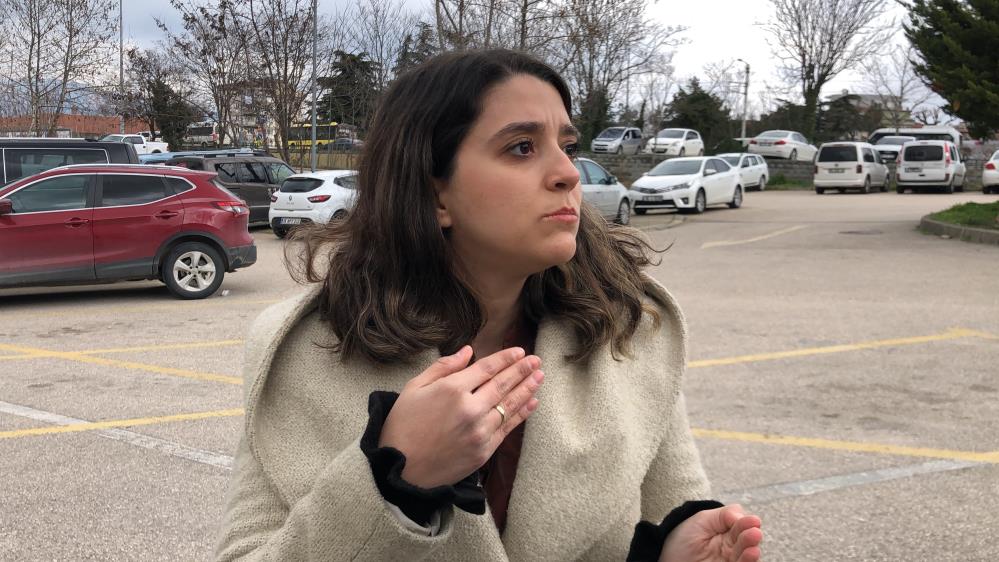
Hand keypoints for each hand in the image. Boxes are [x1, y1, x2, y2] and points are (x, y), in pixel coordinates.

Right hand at [378, 345, 543, 487]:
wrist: (400, 469)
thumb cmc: (402, 425)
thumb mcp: (415, 388)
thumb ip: (444, 367)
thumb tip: (468, 351)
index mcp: (452, 389)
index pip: (487, 368)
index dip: (505, 358)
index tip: (519, 351)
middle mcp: (470, 408)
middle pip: (503, 384)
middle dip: (522, 370)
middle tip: (536, 360)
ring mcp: (479, 431)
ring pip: (510, 405)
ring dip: (527, 388)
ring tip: (539, 376)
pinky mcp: (483, 451)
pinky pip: (508, 428)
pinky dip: (522, 414)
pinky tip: (532, 402)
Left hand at [658, 504, 761, 561]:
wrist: (665, 560)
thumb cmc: (682, 539)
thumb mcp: (701, 520)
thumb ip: (723, 515)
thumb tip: (742, 515)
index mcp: (725, 530)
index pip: (740, 525)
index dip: (746, 522)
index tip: (752, 521)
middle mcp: (731, 546)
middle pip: (746, 540)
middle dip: (751, 536)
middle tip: (754, 533)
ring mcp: (729, 560)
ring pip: (746, 555)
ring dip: (751, 551)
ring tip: (753, 549)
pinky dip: (746, 561)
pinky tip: (751, 555)